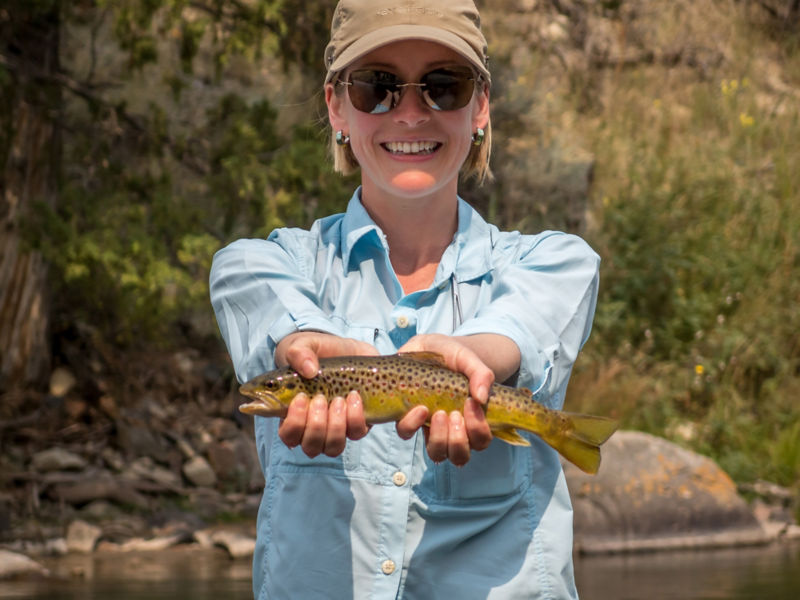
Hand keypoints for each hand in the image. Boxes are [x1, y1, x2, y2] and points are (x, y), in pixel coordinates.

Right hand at [275, 332, 378, 456]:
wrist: (350, 348)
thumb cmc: (319, 350)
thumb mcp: (305, 345)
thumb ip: (299, 352)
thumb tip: (309, 370)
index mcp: (294, 412)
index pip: (287, 434)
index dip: (292, 425)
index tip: (300, 398)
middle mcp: (314, 425)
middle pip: (310, 446)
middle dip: (315, 425)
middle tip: (320, 398)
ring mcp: (337, 426)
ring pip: (332, 447)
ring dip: (335, 426)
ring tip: (338, 400)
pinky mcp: (358, 421)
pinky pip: (356, 433)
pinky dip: (355, 418)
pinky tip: (354, 397)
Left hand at [395, 334, 506, 465]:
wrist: (425, 345)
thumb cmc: (452, 355)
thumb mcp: (468, 358)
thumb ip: (480, 373)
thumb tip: (481, 397)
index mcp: (472, 417)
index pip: (481, 440)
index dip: (479, 430)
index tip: (472, 404)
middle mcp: (453, 428)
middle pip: (460, 455)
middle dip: (459, 440)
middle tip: (454, 414)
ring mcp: (430, 426)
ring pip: (437, 453)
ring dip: (439, 439)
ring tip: (438, 414)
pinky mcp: (408, 418)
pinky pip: (407, 433)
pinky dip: (412, 425)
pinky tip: (418, 408)